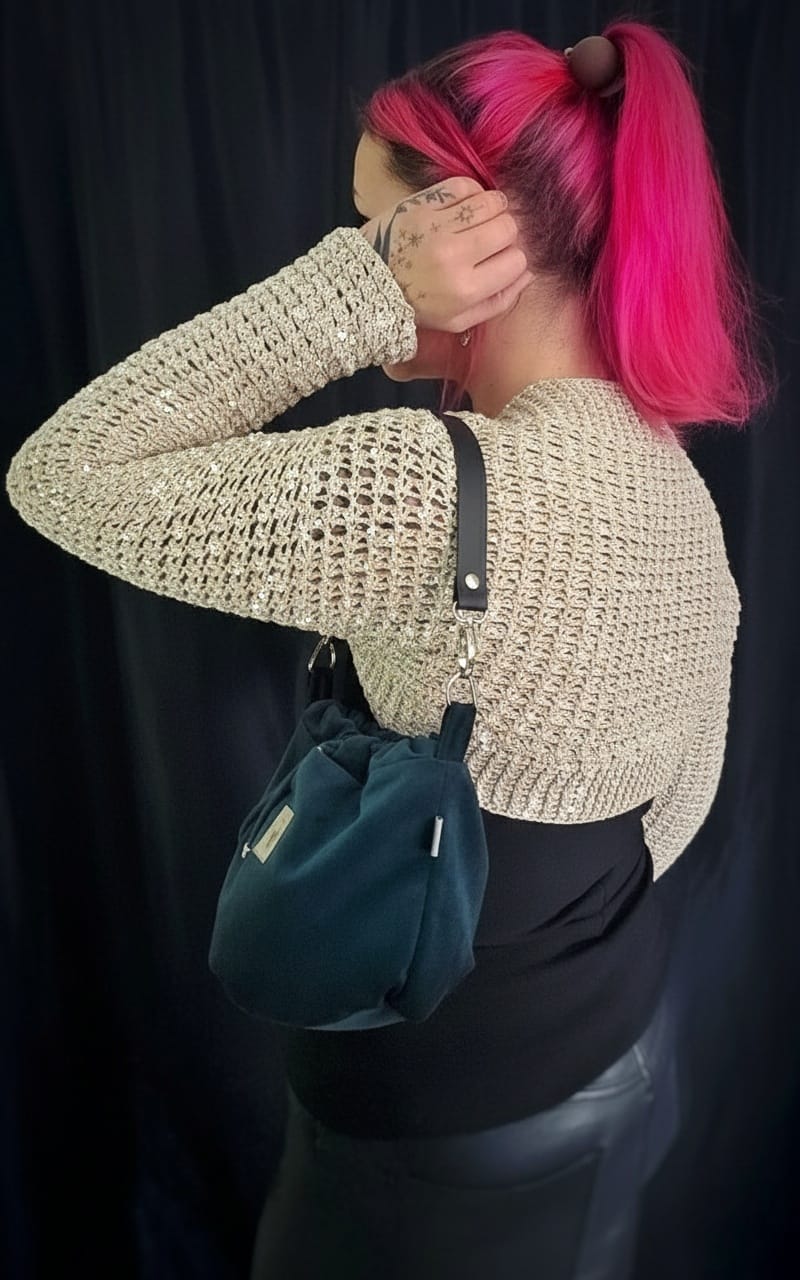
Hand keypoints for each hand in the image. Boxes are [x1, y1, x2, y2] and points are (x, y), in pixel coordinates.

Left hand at [357, 177, 533, 332]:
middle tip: (492, 239)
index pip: (516, 261)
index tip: (502, 261)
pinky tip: (466, 206)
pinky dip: (472, 192)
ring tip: (482, 220)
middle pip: (508, 228)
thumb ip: (499, 301)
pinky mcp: (423, 204)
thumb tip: (529, 273)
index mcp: (466, 289)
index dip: (514, 259)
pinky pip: (464, 186)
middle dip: (507, 233)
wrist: (369, 284)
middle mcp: (455, 256)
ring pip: (492, 202)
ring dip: (494, 209)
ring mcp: (438, 227)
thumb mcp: (459, 321)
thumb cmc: (418, 306)